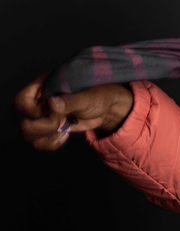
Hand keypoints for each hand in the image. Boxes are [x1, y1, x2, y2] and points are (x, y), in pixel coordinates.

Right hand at [14, 74, 133, 151]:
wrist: (107, 109)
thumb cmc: (98, 96)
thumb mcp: (87, 97)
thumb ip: (70, 101)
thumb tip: (51, 103)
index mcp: (44, 86)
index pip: (20, 101)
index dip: (31, 111)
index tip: (50, 111)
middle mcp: (40, 102)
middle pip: (24, 122)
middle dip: (44, 127)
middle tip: (61, 120)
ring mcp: (43, 117)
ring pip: (29, 135)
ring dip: (47, 136)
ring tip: (64, 128)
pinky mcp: (49, 129)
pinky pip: (39, 143)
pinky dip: (51, 144)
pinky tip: (65, 136)